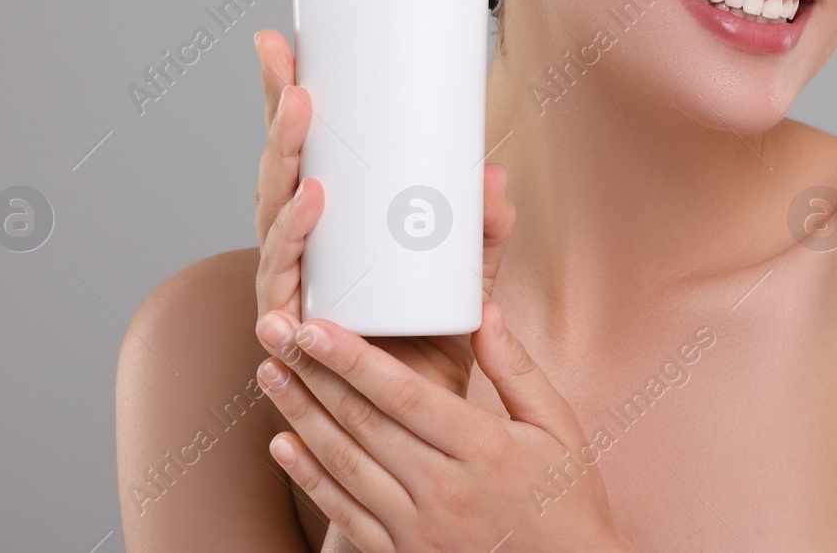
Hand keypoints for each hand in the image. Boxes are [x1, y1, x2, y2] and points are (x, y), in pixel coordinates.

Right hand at [251, 28, 516, 398]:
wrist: (419, 423)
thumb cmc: (429, 338)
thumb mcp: (467, 275)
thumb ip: (484, 230)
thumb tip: (497, 174)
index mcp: (328, 218)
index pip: (303, 146)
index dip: (286, 94)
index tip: (282, 40)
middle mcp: (299, 245)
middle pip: (278, 173)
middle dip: (280, 125)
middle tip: (295, 80)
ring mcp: (290, 286)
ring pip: (274, 228)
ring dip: (286, 190)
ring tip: (309, 156)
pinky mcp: (296, 332)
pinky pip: (287, 296)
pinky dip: (289, 272)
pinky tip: (295, 250)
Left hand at [255, 298, 634, 552]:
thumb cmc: (565, 499)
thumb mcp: (558, 426)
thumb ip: (517, 368)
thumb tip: (485, 312)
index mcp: (481, 447)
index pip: (402, 393)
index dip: (353, 358)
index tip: (316, 326)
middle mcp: (443, 487)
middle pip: (362, 422)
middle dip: (313, 373)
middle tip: (276, 335)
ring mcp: (418, 526)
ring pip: (345, 463)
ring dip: (301, 415)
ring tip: (271, 375)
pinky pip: (346, 513)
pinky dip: (309, 479)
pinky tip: (283, 445)